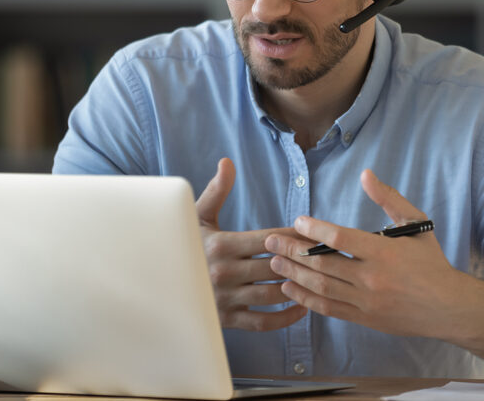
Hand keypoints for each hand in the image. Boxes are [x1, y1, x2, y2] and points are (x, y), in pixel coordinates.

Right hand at [196, 158, 307, 330]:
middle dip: (302, 260)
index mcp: (221, 245)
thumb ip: (217, 191)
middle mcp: (224, 273)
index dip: (293, 236)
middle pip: (275, 266)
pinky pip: (263, 322)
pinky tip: (301, 305)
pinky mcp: (226, 320)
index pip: (268, 240)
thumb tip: (227, 162)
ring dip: (298, 286)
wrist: (159, 283)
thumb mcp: (197, 216)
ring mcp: (226, 299)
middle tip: (324, 255)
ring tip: (316, 278)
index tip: (312, 233)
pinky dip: (286, 317)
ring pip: (273, 294)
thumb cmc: (184, 244)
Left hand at [264, 169, 459, 338]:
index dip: (314, 230)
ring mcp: (366, 301)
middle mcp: (372, 278)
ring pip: (321, 287)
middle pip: (322, 263)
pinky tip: (290, 288)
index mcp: (384, 252)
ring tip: (273, 262)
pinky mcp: (364, 319)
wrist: (449, 308)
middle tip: (270, 241)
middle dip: (292, 251)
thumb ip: (389, 198)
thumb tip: (365, 174)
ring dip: (293, 274)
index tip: (297, 221)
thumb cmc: (431, 261)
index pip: (340, 239)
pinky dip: (306, 299)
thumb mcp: (416, 222)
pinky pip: (329, 308)